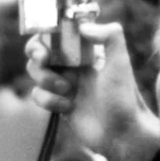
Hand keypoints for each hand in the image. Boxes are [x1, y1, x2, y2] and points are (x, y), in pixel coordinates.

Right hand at [22, 19, 158, 160]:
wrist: (120, 134)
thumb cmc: (124, 97)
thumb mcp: (121, 62)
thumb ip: (110, 36)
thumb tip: (83, 27)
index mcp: (86, 51)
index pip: (58, 33)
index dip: (47, 33)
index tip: (47, 39)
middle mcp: (72, 65)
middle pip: (39, 50)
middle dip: (37, 54)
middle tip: (43, 60)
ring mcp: (63, 84)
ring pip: (35, 73)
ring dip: (45, 80)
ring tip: (68, 90)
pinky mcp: (57, 103)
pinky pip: (38, 95)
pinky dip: (49, 101)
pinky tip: (68, 107)